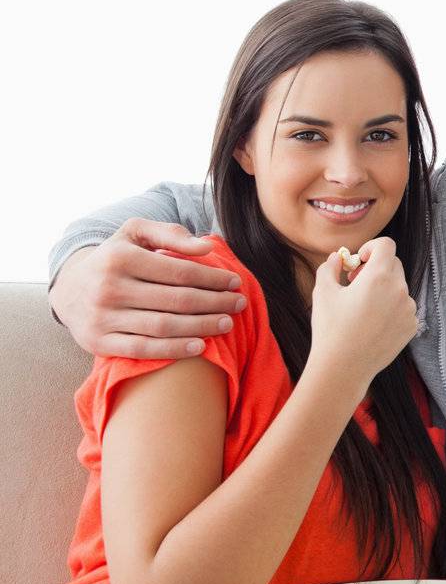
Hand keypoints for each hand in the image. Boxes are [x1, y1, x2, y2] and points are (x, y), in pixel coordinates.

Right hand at [49, 219, 245, 358]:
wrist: (68, 289)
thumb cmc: (114, 258)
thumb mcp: (134, 234)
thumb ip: (169, 233)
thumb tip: (205, 247)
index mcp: (120, 258)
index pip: (179, 271)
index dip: (213, 278)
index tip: (235, 282)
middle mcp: (109, 287)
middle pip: (177, 300)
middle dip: (215, 302)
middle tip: (240, 304)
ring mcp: (102, 317)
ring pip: (164, 325)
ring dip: (202, 326)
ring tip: (227, 323)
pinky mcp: (99, 342)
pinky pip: (144, 348)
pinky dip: (175, 349)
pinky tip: (201, 346)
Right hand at [306, 237, 417, 385]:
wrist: (344, 367)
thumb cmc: (330, 328)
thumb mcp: (323, 291)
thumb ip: (330, 267)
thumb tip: (338, 257)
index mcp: (379, 277)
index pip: (386, 245)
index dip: (371, 247)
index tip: (358, 260)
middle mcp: (400, 290)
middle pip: (393, 264)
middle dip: (375, 267)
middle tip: (354, 282)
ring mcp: (409, 309)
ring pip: (399, 287)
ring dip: (383, 288)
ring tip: (362, 305)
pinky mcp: (411, 326)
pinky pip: (403, 306)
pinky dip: (391, 307)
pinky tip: (372, 322)